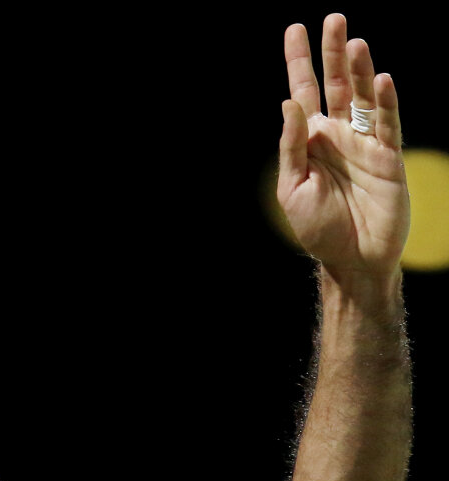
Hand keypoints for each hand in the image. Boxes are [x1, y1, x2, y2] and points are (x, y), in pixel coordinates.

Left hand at [277, 13, 409, 277]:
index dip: (299, 63)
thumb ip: (291, 148)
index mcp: (311, 142)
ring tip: (353, 43)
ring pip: (363, 97)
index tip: (295, 29)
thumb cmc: (319, 230)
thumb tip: (288, 103)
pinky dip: (386, 101)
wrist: (353, 260)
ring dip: (359, 70)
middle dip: (333, 54)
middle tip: (333, 19)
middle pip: (336, 85)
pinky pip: (387, 123)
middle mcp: (338, 136)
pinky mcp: (388, 157)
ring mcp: (364, 144)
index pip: (303, 94)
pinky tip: (382, 78)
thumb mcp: (293, 190)